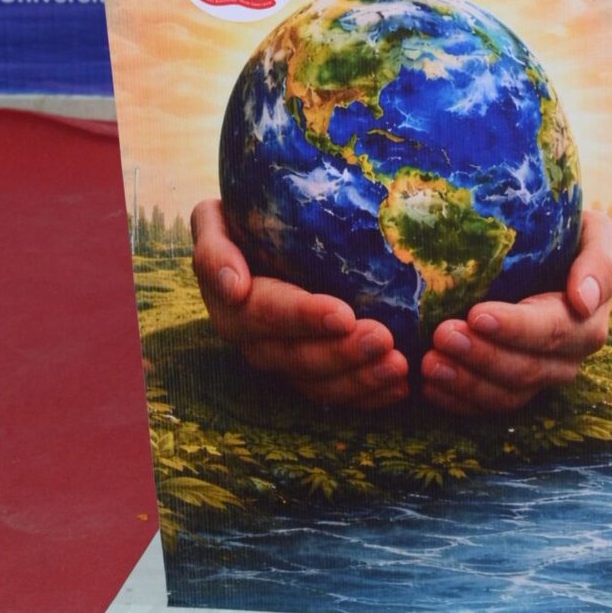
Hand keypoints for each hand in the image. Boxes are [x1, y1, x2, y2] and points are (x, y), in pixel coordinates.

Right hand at [190, 198, 409, 410]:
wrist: (251, 236)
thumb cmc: (239, 218)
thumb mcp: (212, 221)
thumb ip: (213, 249)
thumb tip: (234, 287)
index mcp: (231, 304)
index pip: (267, 314)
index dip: (304, 318)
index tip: (343, 315)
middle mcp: (253, 340)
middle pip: (297, 356)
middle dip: (341, 354)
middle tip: (384, 339)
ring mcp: (281, 359)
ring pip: (318, 382)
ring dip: (360, 379)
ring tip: (399, 366)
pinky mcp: (306, 372)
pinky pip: (334, 393)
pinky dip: (368, 394)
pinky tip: (399, 387)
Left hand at [420, 209, 611, 416]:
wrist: (552, 248)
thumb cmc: (568, 232)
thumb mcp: (593, 232)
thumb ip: (597, 261)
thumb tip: (584, 300)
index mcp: (589, 318)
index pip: (552, 330)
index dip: (515, 328)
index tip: (477, 315)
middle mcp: (571, 354)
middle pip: (526, 368)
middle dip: (482, 354)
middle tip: (442, 334)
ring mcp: (544, 375)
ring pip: (507, 394)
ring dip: (466, 382)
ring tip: (430, 364)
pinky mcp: (518, 387)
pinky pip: (490, 406)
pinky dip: (459, 400)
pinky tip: (430, 386)